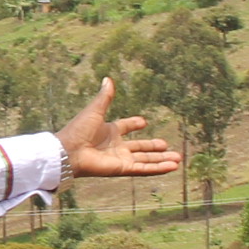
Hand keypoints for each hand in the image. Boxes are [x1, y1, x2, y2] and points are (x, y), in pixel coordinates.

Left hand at [58, 79, 182, 178]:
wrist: (70, 151)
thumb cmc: (79, 130)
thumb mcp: (95, 110)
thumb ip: (105, 96)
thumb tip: (108, 78)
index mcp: (108, 131)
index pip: (125, 127)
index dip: (134, 124)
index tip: (143, 122)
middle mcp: (116, 146)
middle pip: (140, 148)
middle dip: (154, 148)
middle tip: (167, 146)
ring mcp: (120, 159)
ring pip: (146, 160)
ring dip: (161, 160)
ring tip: (178, 159)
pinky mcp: (123, 168)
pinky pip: (144, 169)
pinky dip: (158, 169)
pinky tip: (172, 166)